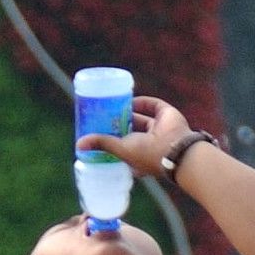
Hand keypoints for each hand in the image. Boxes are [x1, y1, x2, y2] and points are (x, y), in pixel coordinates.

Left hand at [74, 95, 193, 177]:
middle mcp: (150, 144)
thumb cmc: (148, 155)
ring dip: (127, 111)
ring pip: (141, 118)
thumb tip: (78, 145)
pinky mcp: (166, 115)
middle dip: (117, 123)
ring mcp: (160, 130)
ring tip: (111, 103)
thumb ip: (102, 143)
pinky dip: (141, 101)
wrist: (176, 148)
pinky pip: (152, 106)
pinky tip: (127, 97)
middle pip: (130, 130)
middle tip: (101, 114)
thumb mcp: (122, 149)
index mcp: (140, 156)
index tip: (97, 132)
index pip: (122, 147)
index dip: (111, 139)